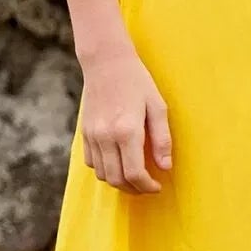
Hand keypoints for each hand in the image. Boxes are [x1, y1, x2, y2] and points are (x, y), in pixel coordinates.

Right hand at [79, 47, 172, 193]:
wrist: (106, 62)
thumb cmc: (136, 81)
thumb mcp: (157, 106)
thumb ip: (162, 139)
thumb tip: (166, 166)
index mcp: (127, 130)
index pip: (135, 173)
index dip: (147, 186)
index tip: (157, 186)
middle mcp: (106, 136)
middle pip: (117, 179)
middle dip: (134, 189)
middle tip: (147, 187)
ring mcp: (92, 135)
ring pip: (102, 174)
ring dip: (119, 182)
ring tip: (134, 178)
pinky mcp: (84, 132)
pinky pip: (91, 162)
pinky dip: (105, 170)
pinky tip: (118, 163)